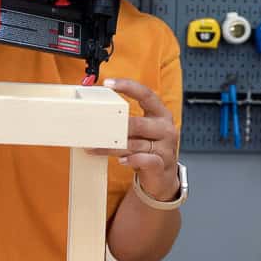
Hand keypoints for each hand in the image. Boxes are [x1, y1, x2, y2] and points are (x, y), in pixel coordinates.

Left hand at [88, 78, 180, 200]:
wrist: (162, 176)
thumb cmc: (149, 149)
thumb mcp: (141, 132)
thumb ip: (127, 122)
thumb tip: (99, 113)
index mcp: (161, 114)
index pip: (146, 94)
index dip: (128, 87)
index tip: (108, 83)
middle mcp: (165, 128)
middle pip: (138, 123)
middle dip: (115, 126)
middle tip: (95, 127)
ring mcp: (166, 147)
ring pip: (135, 144)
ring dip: (112, 147)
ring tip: (94, 147)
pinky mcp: (162, 164)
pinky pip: (145, 160)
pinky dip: (131, 160)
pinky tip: (121, 161)